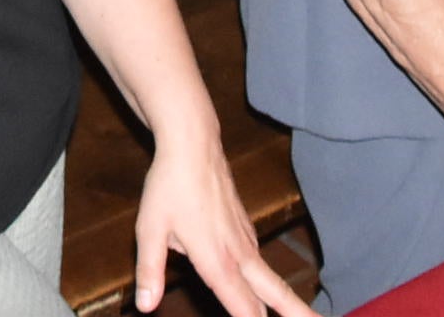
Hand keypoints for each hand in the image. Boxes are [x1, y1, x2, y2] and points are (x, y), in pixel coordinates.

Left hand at [130, 123, 314, 316]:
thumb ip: (150, 271)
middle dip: (298, 314)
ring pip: (270, 281)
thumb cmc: (169, 186)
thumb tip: (145, 306)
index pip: (243, 306)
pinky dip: (268, 286)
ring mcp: (247, 240)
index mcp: (216, 259)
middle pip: (275, 293)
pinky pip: (260, 265)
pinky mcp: (247, 229)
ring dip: (286, 303)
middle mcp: (239, 253)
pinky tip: (265, 294)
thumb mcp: (150, 229)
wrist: (194, 144)